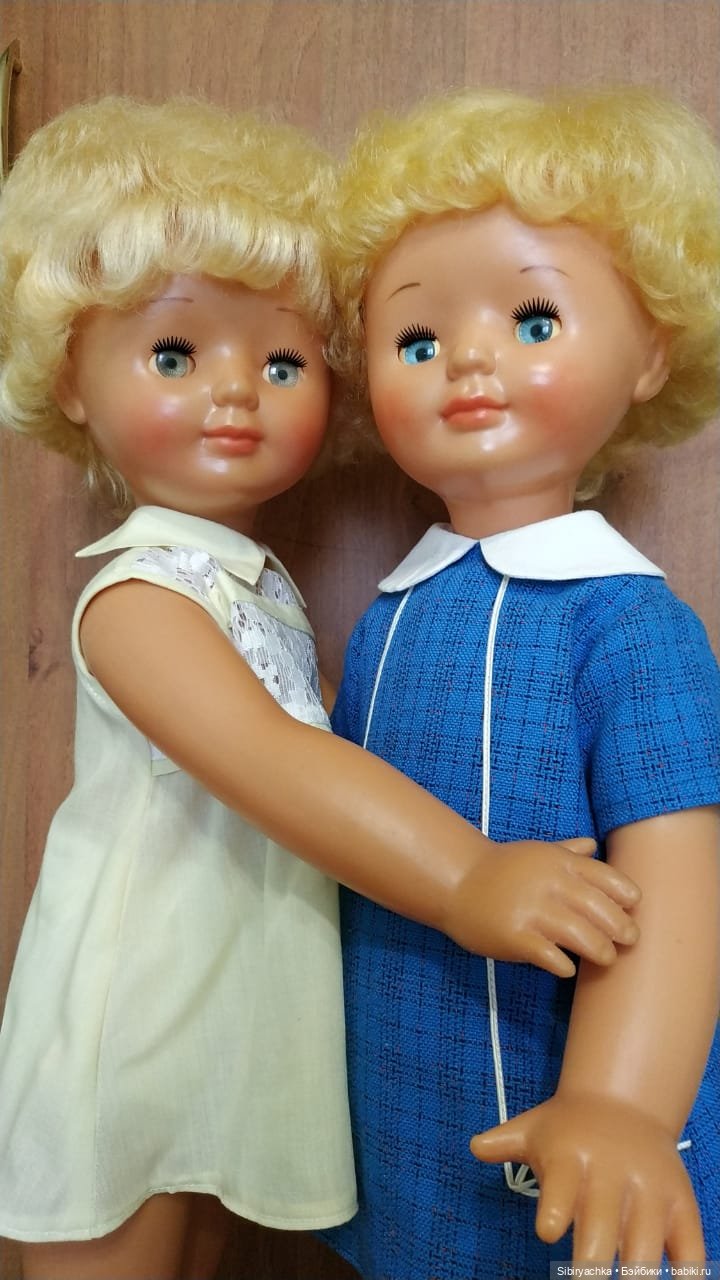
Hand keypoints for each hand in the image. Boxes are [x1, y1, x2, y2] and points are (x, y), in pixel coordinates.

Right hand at [445, 840, 639, 974]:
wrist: (456, 882)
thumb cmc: (502, 869)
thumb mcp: (535, 853)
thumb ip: (567, 852)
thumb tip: (593, 844)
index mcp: (557, 862)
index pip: (606, 877)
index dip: (626, 895)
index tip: (633, 907)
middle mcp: (548, 883)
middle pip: (600, 909)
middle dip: (621, 928)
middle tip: (630, 940)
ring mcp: (531, 910)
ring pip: (582, 936)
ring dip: (601, 951)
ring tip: (607, 958)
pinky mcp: (515, 936)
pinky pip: (551, 956)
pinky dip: (565, 965)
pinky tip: (568, 967)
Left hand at [470, 1092, 703, 1265]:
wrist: (625, 1103)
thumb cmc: (568, 1128)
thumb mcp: (533, 1128)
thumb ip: (505, 1142)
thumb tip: (476, 1146)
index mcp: (571, 1157)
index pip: (563, 1184)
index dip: (557, 1207)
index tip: (548, 1231)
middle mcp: (612, 1175)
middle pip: (602, 1227)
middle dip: (591, 1264)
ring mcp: (650, 1192)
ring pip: (645, 1246)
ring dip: (635, 1274)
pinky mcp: (681, 1206)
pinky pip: (690, 1249)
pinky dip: (687, 1273)